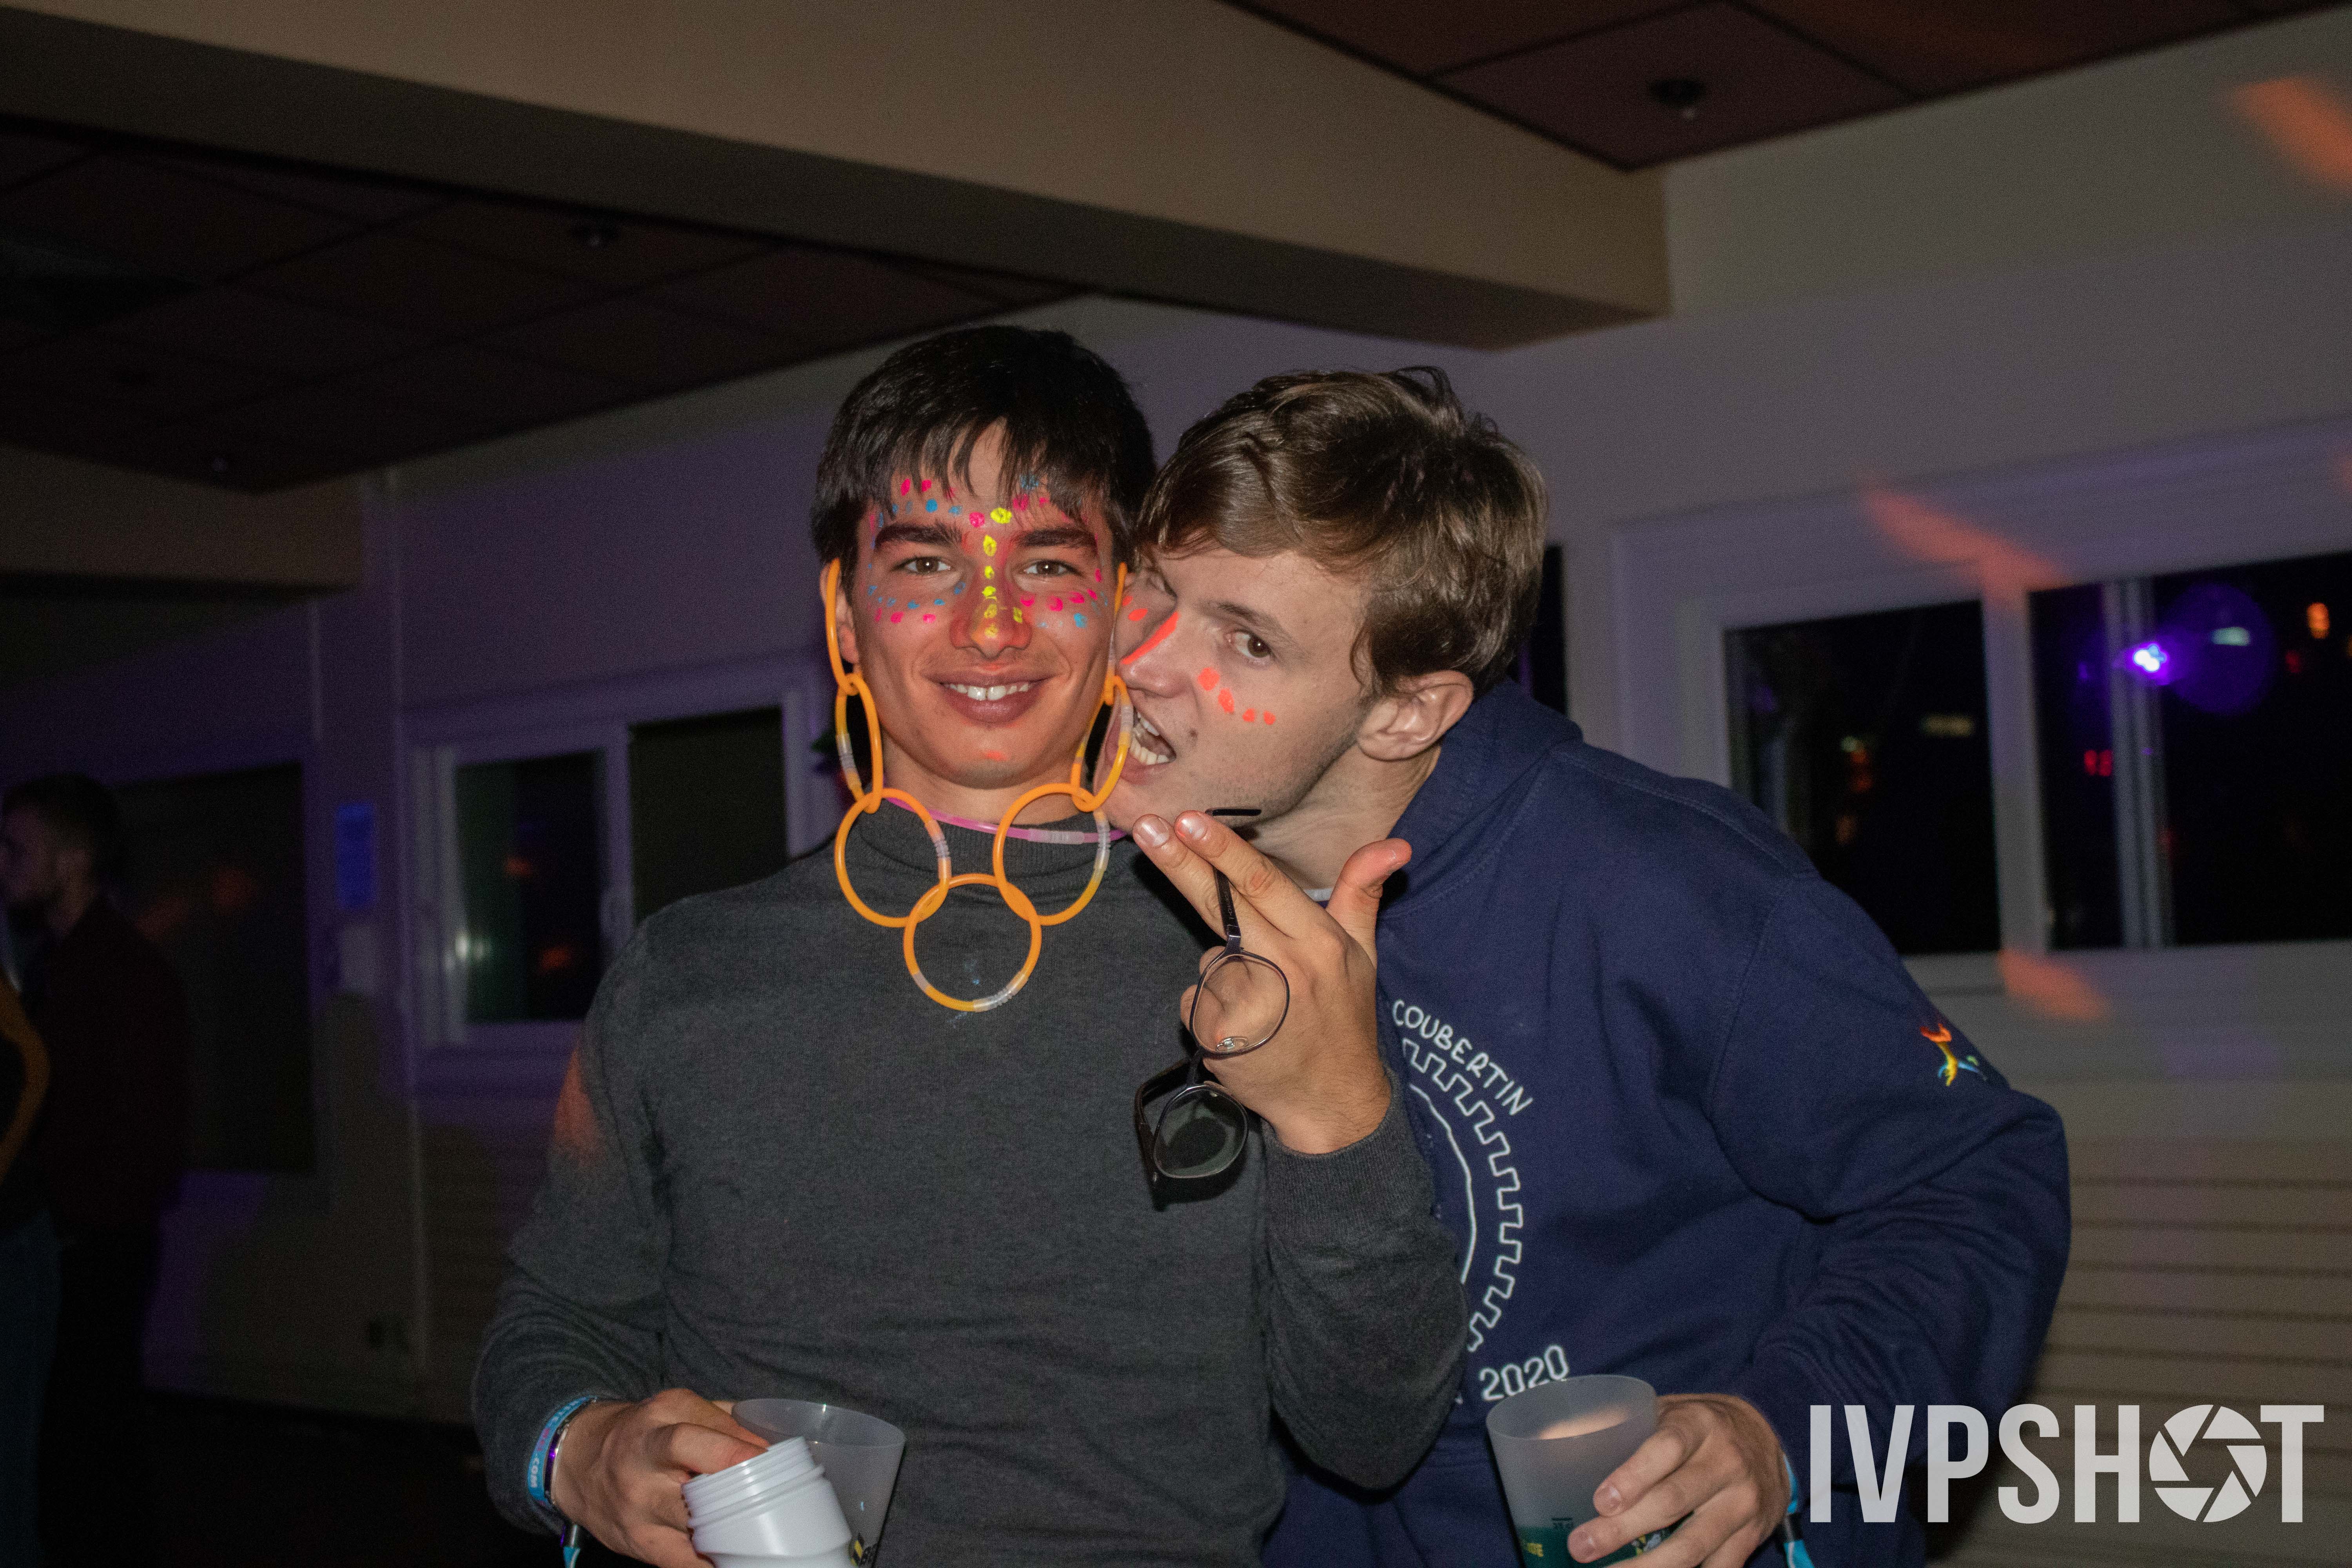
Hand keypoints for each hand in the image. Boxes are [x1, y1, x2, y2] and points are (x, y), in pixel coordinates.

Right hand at [551, 1390, 766, 1567]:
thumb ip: (721, 1418)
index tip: (769, 1460)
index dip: (738, 1451)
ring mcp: (639, 1509)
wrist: (580, 1462)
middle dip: (737, 1497)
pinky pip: (683, 1562)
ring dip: (732, 1534)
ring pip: (694, 1531)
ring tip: (762, 1532)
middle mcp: (643, 1468)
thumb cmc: (642, 1433)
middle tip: (771, 1499)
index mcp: (658, 1425)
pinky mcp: (639, 1543)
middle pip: (695, 1488)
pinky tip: (734, 1555)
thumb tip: (770, 1444)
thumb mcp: (675, 1409)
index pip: (700, 1437)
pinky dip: (712, 1562)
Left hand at [1130, 810, 1405, 1153]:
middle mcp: (1287, 968)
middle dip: (1181, 863)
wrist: (1332, 1104)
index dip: (1224, 851)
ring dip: (1221, 972)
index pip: (1264, 885)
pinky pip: (1195, 999)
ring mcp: (1251, 1004)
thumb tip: (1397, 844)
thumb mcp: (1362, 955)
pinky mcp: (1222, 1035)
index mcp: (1320, 942)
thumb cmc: (1343, 1020)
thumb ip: (1362, 894)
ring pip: (1210, 959)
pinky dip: (1207, 1008)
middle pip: (1223, 906)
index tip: (1190, 819)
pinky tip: (1238, 1029)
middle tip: (1148, 829)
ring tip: (1260, 1006)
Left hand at [1571, 1394, 1785, 1565]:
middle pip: (1672, 1502)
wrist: (1769, 1441)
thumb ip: (1626, 1424)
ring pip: (1692, 1545)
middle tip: (1581, 1547)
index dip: (1633, 1476)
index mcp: (1699, 1424)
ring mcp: (1742, 1504)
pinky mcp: (1751, 1537)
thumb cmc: (1698, 1427)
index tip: (1600, 1501)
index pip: (1666, 1448)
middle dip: (1622, 1530)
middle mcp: (1726, 1463)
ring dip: (1647, 1567)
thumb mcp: (1669, 1411)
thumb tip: (1556, 1438)